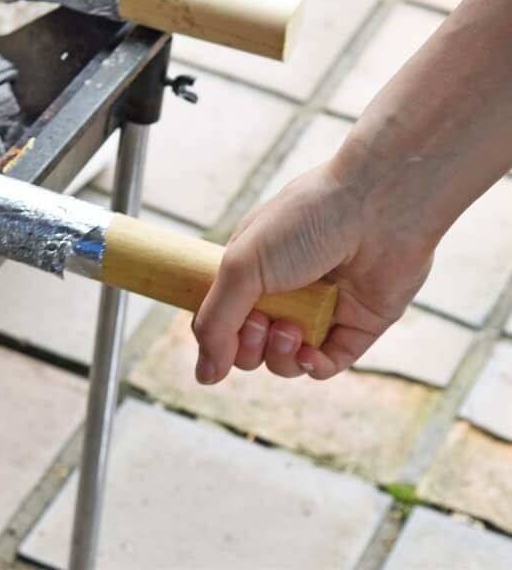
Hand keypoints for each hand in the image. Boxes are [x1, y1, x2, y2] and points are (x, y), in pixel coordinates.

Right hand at [190, 157, 435, 383]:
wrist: (378, 207)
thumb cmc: (305, 221)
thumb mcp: (242, 265)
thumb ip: (215, 321)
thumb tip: (203, 376)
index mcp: (251, 270)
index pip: (222, 319)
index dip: (218, 334)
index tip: (221, 330)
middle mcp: (284, 292)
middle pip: (251, 347)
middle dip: (248, 346)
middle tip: (260, 323)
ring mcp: (320, 310)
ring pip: (286, 360)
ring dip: (280, 354)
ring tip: (290, 329)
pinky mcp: (357, 326)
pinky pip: (327, 364)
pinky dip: (313, 366)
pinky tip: (309, 354)